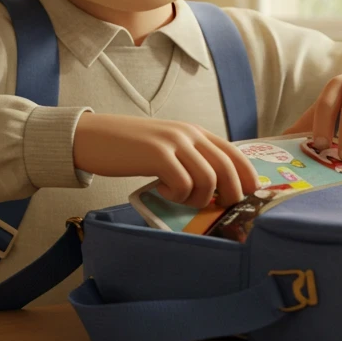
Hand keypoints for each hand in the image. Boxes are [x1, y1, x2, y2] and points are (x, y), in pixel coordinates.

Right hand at [73, 114, 259, 208]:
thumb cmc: (129, 148)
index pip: (234, 154)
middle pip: (227, 169)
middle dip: (229, 196)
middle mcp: (189, 133)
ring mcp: (174, 142)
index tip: (249, 198)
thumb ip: (190, 159)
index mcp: (195, 132)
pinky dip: (176, 195)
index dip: (248, 177)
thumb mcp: (167, 147)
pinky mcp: (157, 154)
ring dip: (197, 198)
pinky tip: (161, 190)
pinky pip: (183, 184)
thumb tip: (217, 191)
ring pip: (208, 179)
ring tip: (178, 197)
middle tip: (214, 208)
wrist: (92, 136)